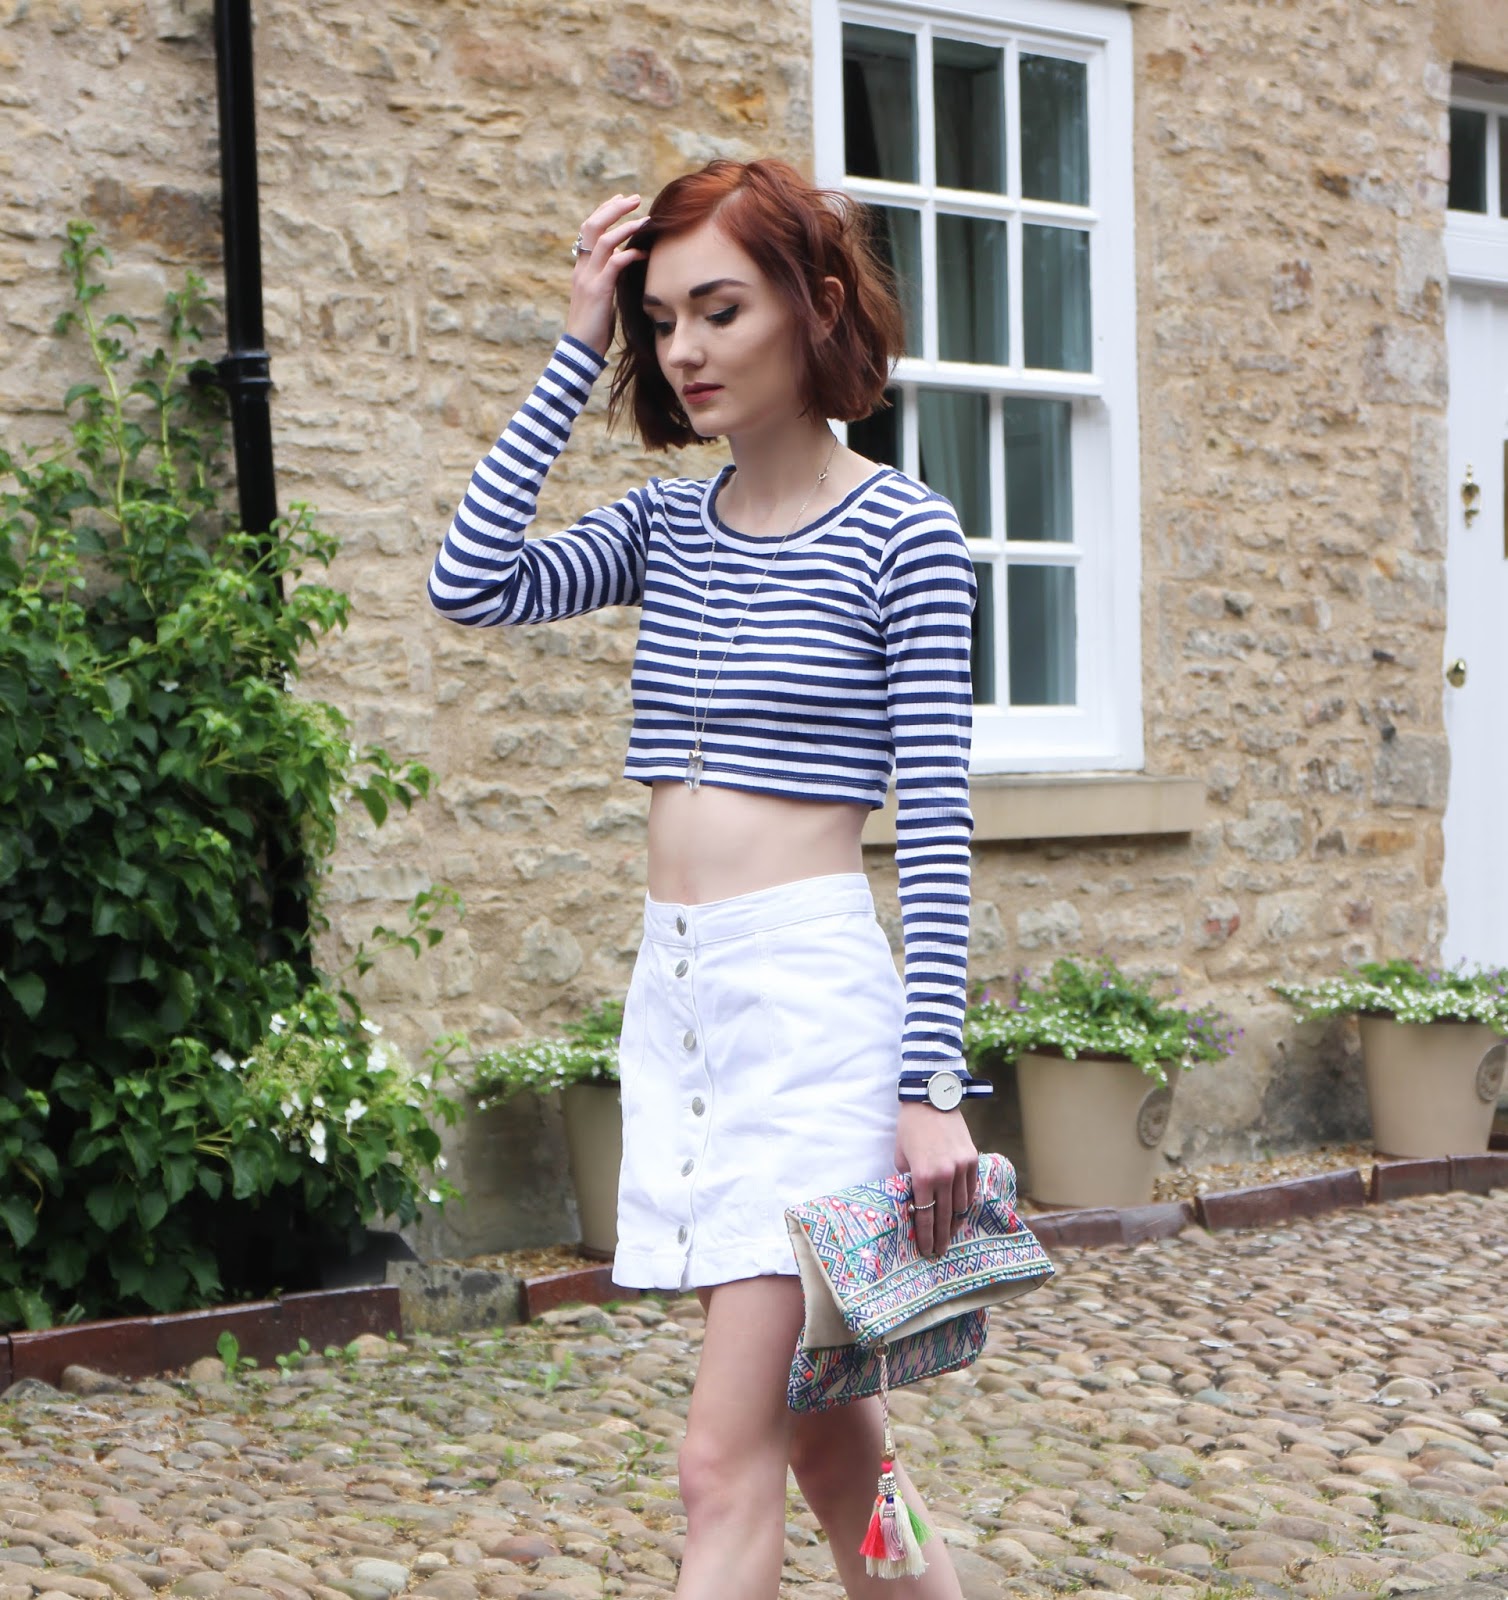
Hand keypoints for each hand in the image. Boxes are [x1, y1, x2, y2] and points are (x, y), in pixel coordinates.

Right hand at [565, 193, 648, 357]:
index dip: (604, 211)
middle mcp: (582, 268)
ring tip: (645, 221)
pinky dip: (629, 254)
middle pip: (592, 225)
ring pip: (603, 240)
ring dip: (626, 227)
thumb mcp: (600, 296)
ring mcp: (588, 278)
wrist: (580, 349)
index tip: (621, 200)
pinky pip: (614, 264)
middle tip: (635, 198)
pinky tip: (643, 253)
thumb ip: (607, 277)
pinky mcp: (598, 291)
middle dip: (614, 208)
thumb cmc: (593, 327)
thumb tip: (622, 264)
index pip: (588, 229)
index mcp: (581, 268)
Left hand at [895, 1102, 978, 1257]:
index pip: (926, 1215)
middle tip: (940, 1251)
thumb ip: (909, 1181)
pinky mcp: (972, 1159)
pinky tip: (961, 1212)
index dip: (926, 1236)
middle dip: (942, 1237)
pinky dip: (966, 1203)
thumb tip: (914, 1201)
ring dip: (956, 1222)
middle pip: (946, 1216)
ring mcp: (961, 1167)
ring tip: (950, 1234)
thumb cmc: (910, 1129)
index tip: (927, 1250)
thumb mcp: (901, 1157)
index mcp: (923, 1176)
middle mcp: (945, 1175)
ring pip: (962, 1205)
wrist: (930, 1101)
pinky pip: (971, 1189)